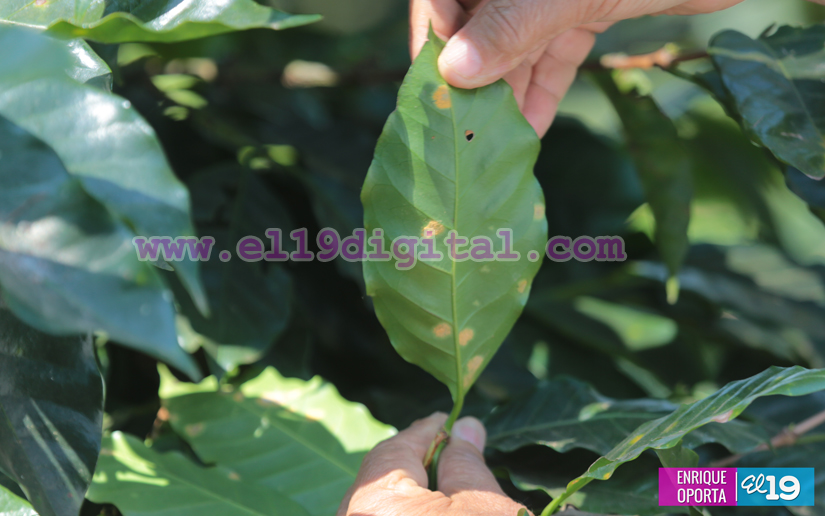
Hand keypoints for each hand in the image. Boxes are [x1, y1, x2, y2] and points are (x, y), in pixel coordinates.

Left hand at [337, 412, 529, 515]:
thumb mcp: (485, 507)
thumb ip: (467, 463)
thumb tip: (464, 428)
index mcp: (377, 503)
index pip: (396, 449)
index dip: (426, 431)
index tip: (448, 420)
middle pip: (380, 478)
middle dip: (415, 461)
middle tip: (450, 452)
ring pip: (377, 505)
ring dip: (409, 493)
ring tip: (446, 487)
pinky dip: (402, 512)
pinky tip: (430, 512)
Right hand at [410, 0, 744, 136]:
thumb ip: (512, 27)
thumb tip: (454, 71)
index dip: (435, 37)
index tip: (436, 86)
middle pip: (477, 25)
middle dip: (472, 77)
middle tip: (462, 129)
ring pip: (513, 45)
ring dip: (506, 94)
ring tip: (494, 141)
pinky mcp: (584, 7)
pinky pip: (551, 54)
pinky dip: (543, 90)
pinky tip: (529, 130)